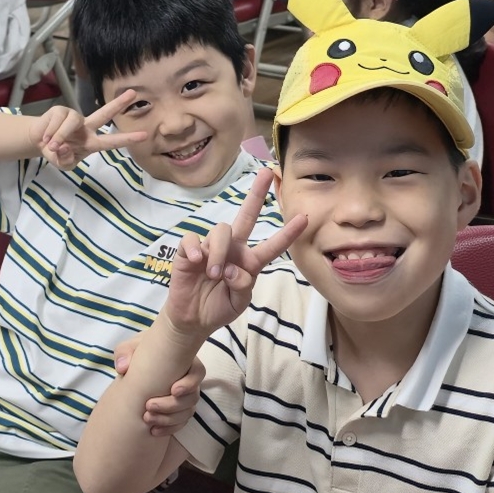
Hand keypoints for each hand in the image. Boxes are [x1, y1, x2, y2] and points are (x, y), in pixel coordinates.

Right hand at [29, 90, 148, 170]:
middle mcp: (87, 127)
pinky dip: (48, 133)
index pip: (112, 141)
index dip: (127, 139)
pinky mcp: (60, 110)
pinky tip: (44, 138)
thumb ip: (65, 160)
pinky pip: (57, 121)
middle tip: (133, 93)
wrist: (38, 142)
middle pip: (104, 113)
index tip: (145, 135)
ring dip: (59, 136)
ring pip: (71, 123)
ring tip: (50, 146)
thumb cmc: (56, 153)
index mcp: (92, 142)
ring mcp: (74, 117)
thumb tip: (64, 147)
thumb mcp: (62, 164)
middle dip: (118, 103)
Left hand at [116, 334, 205, 438]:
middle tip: (149, 406)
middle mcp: (188, 381)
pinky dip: (169, 428)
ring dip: (168, 418)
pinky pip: (181, 423)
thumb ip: (124, 352)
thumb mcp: (130, 348)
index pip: (198, 373)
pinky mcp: (179, 411)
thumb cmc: (139, 353)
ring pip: (187, 412)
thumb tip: (123, 367)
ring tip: (147, 418)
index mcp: (185, 363)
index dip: (189, 383)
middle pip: (192, 397)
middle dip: (172, 405)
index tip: (173, 390)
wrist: (138, 367)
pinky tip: (153, 430)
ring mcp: (185, 398)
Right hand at [162, 170, 306, 341]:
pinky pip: (191, 239)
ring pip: (220, 231)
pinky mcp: (188, 252)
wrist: (193, 320)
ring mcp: (210, 248)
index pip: (272, 245)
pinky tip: (196, 262)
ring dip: (219, 252)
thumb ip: (242, 286)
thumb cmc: (219, 307)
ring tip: (214, 275)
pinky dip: (194, 249)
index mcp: (250, 261)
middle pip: (246, 216)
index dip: (288, 233)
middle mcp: (233, 249)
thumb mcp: (238, 302)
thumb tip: (232, 269)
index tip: (306, 218)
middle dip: (256, 194)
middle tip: (267, 172)